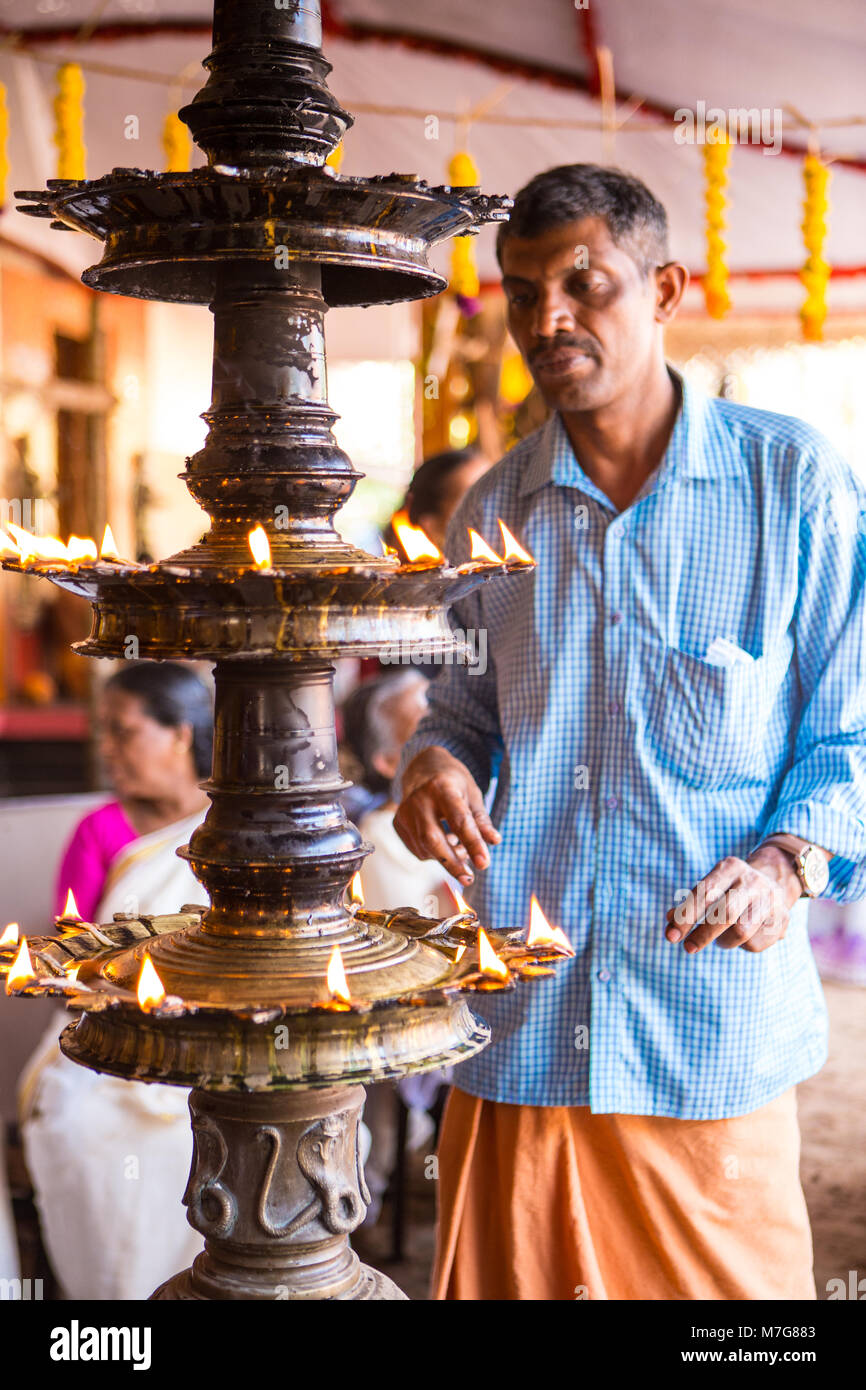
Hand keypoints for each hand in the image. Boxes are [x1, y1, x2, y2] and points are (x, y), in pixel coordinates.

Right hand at [393, 747, 500, 886]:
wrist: (423, 768)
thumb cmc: (453, 783)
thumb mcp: (473, 794)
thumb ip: (482, 820)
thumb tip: (494, 842)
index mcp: (442, 787)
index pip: (459, 820)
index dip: (472, 843)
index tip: (484, 863)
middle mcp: (419, 799)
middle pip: (432, 838)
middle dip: (451, 863)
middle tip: (469, 878)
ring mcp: (404, 812)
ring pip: (425, 848)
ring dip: (447, 857)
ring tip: (461, 849)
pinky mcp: (397, 823)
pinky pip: (418, 849)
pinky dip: (434, 854)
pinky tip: (444, 841)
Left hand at [664, 846, 801, 954]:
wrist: (774, 881)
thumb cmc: (729, 887)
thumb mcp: (710, 886)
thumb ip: (689, 903)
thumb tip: (670, 921)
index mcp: (731, 867)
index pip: (705, 892)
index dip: (686, 916)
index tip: (671, 935)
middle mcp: (753, 881)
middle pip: (726, 912)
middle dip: (703, 934)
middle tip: (688, 948)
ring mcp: (771, 900)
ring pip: (742, 932)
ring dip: (724, 941)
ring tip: (719, 939)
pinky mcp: (783, 919)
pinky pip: (755, 944)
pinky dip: (741, 946)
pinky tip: (741, 937)